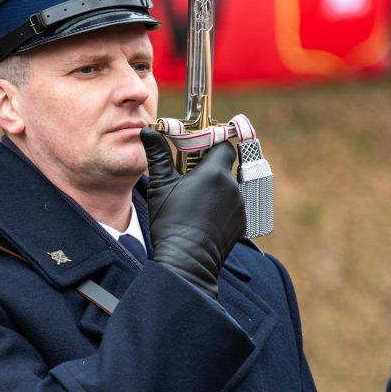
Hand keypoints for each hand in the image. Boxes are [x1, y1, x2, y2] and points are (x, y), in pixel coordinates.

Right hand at [141, 128, 245, 297]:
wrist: (186, 260)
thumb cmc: (170, 222)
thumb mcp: (160, 185)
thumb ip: (158, 154)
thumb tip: (148, 131)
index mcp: (214, 172)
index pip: (223, 144)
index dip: (211, 144)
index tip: (197, 150)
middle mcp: (232, 186)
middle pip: (225, 167)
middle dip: (209, 168)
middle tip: (189, 178)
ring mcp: (240, 206)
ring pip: (229, 187)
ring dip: (216, 189)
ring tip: (195, 202)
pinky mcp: (242, 223)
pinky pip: (233, 206)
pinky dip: (221, 207)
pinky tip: (203, 217)